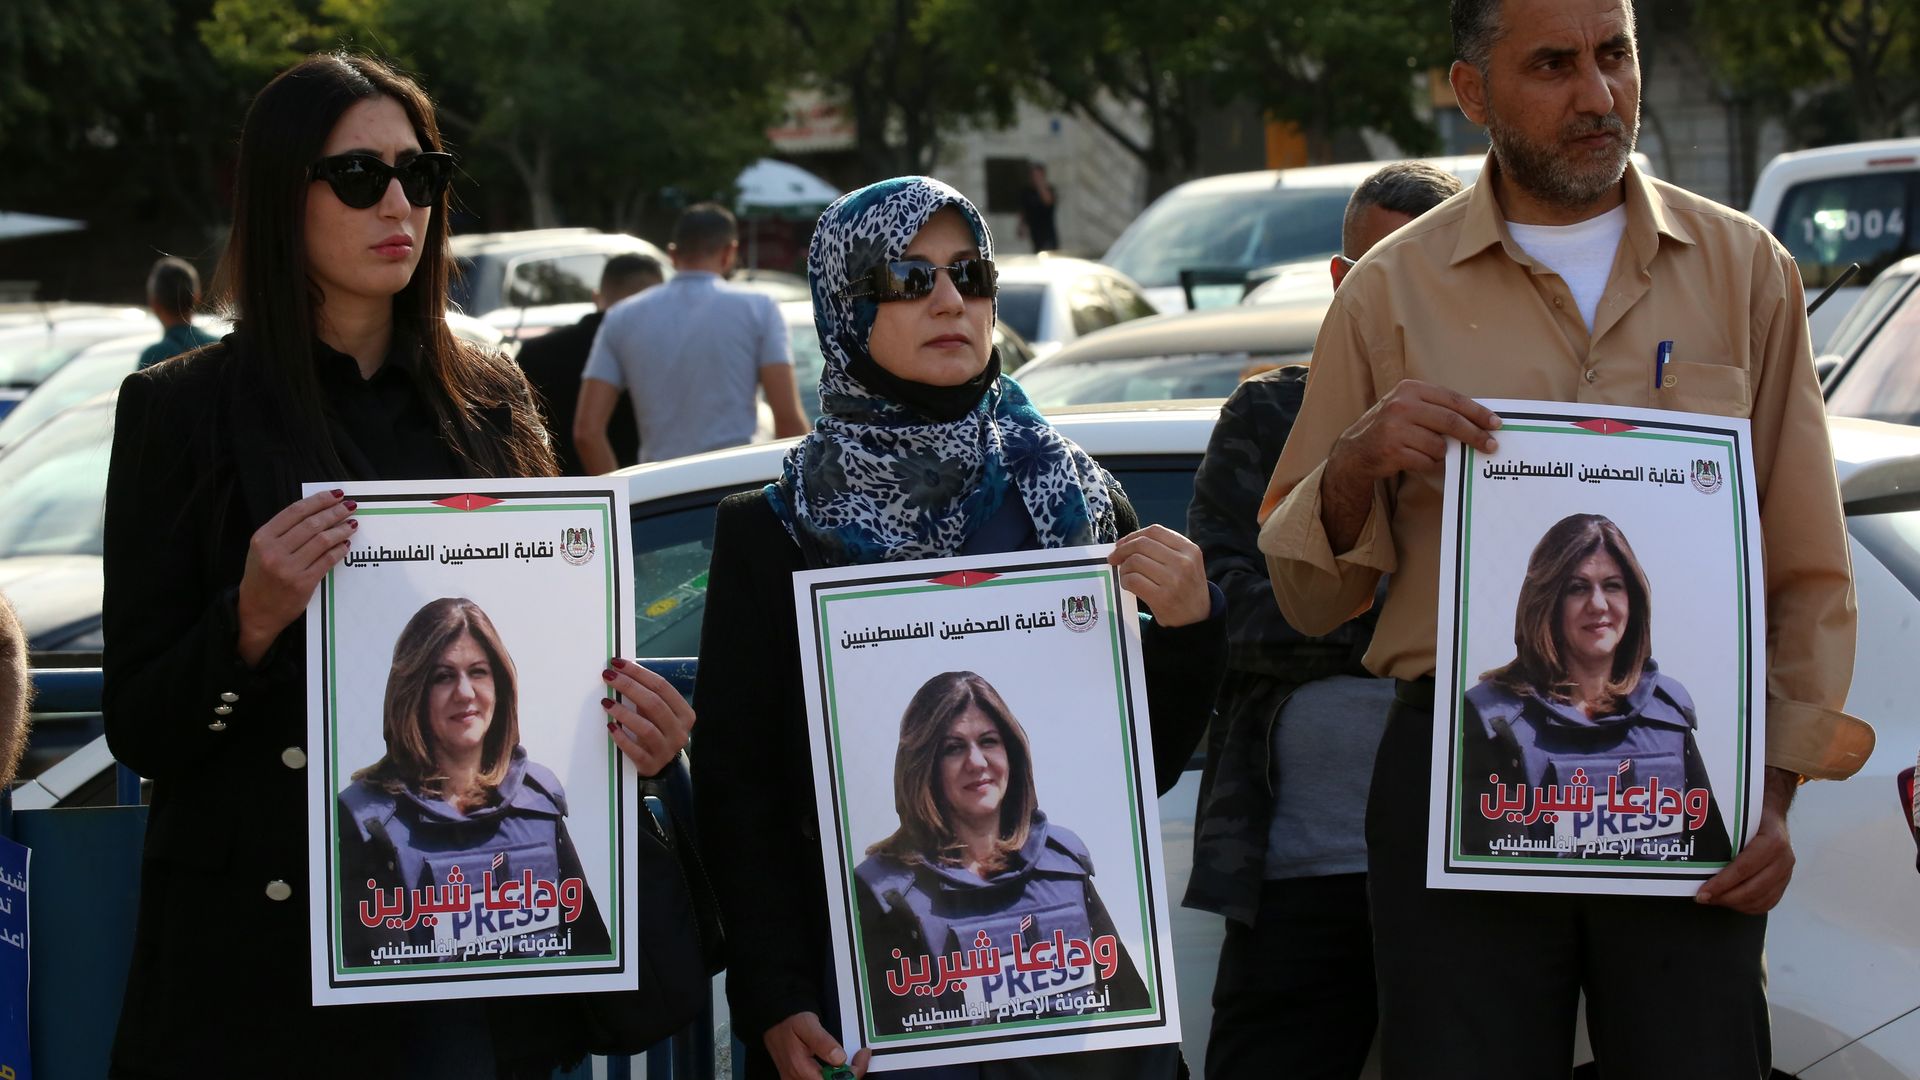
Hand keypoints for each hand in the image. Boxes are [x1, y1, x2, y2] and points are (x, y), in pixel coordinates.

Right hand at [236, 489, 354, 666]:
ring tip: (352, 524)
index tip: (336, 494)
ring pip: (322, 541)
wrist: (256, 612)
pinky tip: (345, 545)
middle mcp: (273, 551)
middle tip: (350, 506)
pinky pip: (327, 561)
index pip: (295, 511)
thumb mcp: (261, 549)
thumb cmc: (261, 577)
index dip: (318, 500)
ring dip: (340, 530)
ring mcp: (288, 568)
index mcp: (262, 538)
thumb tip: (316, 510)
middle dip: (334, 512)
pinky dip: (339, 550)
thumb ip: (283, 531)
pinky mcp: (303, 583)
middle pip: (311, 524)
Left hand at [600, 658, 695, 774]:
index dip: (639, 673)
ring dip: (624, 712)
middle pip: (654, 704)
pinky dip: (622, 738)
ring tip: (606, 702)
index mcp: (685, 714)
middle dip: (629, 686)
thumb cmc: (655, 730)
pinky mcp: (651, 766)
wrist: (660, 765)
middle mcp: (680, 732)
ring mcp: (666, 750)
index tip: (618, 663)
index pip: (662, 687)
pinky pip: (635, 751)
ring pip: (646, 728)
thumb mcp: (658, 713)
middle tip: (608, 676)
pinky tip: (610, 726)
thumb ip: (647, 695)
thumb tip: (621, 670)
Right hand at [764, 1011, 868, 1079]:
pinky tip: (836, 1068)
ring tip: (849, 1063)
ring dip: (841, 1077)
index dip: (852, 1073)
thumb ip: (823, 1042)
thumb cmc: (790, 1022)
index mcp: (800, 1068)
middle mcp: (797, 1079)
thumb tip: (840, 1058)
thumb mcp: (807, 1024)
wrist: (774, 1022)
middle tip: (859, 1060)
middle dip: (849, 1075)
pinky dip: (831, 1077)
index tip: (862, 1058)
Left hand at [1109, 524, 1210, 626]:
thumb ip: (1164, 549)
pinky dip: (1125, 581)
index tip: (1122, 544)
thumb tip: (1126, 542)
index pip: (1155, 531)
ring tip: (1126, 574)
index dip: (1134, 535)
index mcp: (1189, 549)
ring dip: (1124, 567)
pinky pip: (1133, 580)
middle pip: (1142, 544)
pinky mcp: (1161, 598)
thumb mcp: (1187, 562)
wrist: (1197, 618)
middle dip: (1122, 550)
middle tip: (1114, 558)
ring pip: (1135, 561)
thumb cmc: (1186, 587)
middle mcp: (1183, 562)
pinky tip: (1128, 584)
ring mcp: (1173, 580)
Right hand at [1328, 379, 1500, 485]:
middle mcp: (1401, 405)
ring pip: (1439, 445)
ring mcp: (1395, 428)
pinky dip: (1429, 464)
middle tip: (1491, 446)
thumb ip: (1436, 408)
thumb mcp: (1409, 407)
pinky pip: (1426, 461)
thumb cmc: (1391, 427)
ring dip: (1441, 453)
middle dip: (1474, 435)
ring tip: (1429, 452)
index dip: (1477, 412)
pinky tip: (1417, 460)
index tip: (1496, 423)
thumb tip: (1478, 421)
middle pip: (1450, 421)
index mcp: (1410, 389)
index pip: (1453, 399)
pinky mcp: (1392, 450)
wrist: (1356, 450)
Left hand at [1697, 767, 1796, 912]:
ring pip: (1761, 900)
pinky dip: (1748, 907)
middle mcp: (1784, 860)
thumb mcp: (1738, 819)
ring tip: (1714, 900)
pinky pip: (1768, 903)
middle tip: (1703, 898)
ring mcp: (1787, 873)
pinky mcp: (1785, 883)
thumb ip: (1722, 836)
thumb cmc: (1750, 817)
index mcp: (1772, 842)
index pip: (1743, 869)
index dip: (1721, 884)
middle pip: (1752, 889)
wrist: (1774, 816)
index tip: (1702, 893)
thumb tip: (1690, 852)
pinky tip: (1731, 902)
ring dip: (1735, 904)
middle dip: (1725, 897)